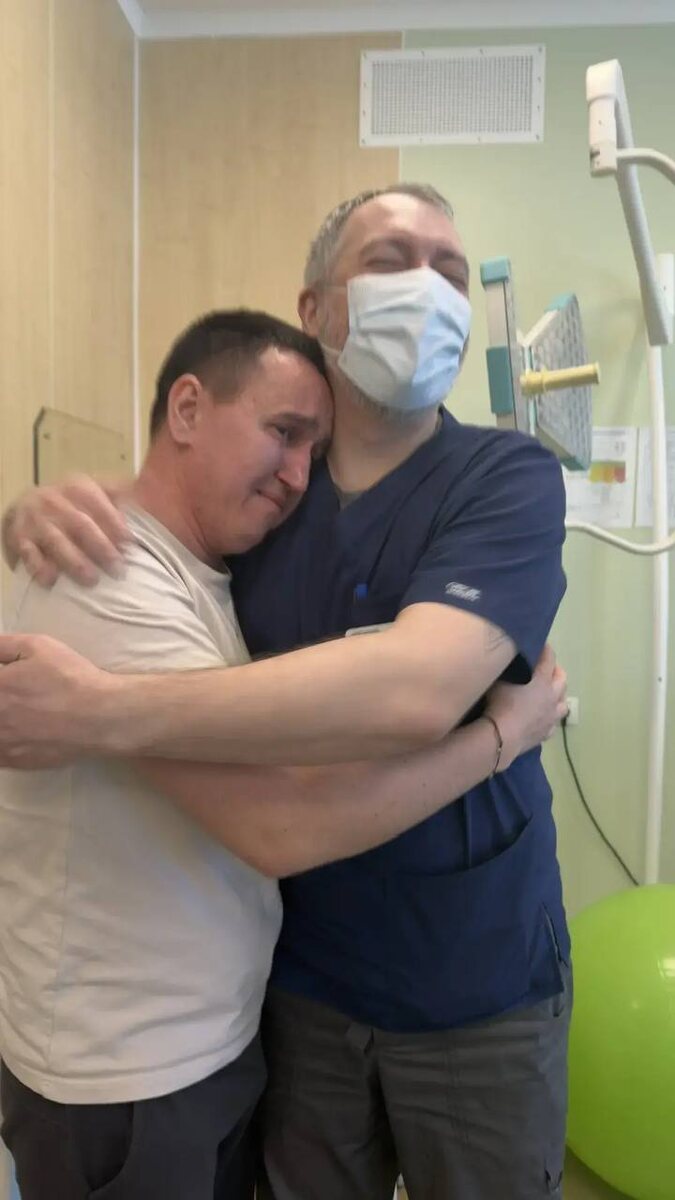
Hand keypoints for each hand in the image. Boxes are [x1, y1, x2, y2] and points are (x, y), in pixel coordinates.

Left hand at [0, 634, 114, 767]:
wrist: (99, 717)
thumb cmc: (69, 677)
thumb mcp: (36, 646)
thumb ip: (2, 645)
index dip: (0, 682)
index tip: (6, 683)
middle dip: (2, 700)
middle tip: (17, 697)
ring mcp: (1, 743)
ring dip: (2, 722)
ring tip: (17, 715)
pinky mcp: (13, 762)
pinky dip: (2, 743)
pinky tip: (14, 733)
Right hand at [2, 476, 129, 586]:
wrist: (26, 506)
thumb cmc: (73, 505)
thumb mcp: (95, 493)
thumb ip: (121, 497)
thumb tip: (153, 499)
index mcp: (79, 487)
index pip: (101, 506)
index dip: (116, 526)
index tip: (131, 546)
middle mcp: (56, 500)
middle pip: (81, 525)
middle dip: (101, 549)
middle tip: (119, 571)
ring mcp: (37, 519)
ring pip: (57, 541)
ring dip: (74, 561)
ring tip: (91, 580)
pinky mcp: (19, 537)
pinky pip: (29, 553)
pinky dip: (38, 566)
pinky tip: (50, 579)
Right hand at [486, 644, 566, 771]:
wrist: (501, 736)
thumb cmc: (499, 703)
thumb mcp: (500, 679)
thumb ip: (508, 669)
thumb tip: (508, 661)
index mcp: (542, 680)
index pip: (549, 658)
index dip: (547, 649)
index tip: (542, 644)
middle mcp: (551, 697)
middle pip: (562, 679)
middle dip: (556, 671)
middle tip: (548, 669)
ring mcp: (551, 717)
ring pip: (563, 703)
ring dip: (558, 696)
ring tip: (550, 695)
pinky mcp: (546, 733)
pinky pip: (553, 723)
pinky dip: (549, 718)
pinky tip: (543, 718)